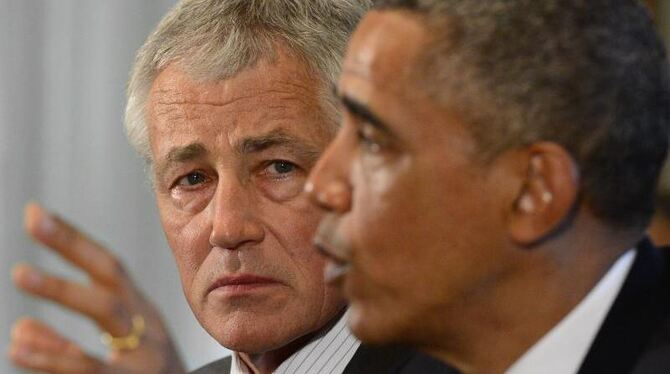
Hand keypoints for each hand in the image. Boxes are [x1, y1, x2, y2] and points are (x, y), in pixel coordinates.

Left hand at [8, 202, 185, 373]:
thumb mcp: (122, 349)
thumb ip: (73, 340)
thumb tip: (21, 330)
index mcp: (142, 316)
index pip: (109, 270)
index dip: (74, 241)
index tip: (36, 214)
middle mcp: (146, 332)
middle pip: (110, 289)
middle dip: (72, 259)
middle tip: (28, 237)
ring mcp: (144, 359)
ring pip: (108, 317)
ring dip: (65, 293)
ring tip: (21, 273)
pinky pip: (93, 369)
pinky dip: (57, 356)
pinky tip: (21, 346)